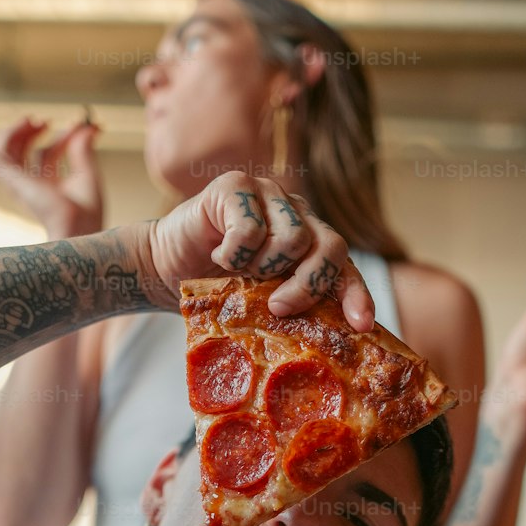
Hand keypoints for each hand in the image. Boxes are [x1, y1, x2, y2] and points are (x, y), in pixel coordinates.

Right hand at [0, 114, 104, 237]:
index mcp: (47, 186)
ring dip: (14, 131)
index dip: (60, 138)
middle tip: (45, 121)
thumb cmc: (85, 212)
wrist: (77, 227)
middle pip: (22, 150)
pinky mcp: (10, 179)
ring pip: (5, 151)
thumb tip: (90, 127)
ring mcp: (18, 183)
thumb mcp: (87, 173)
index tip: (78, 126)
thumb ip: (84, 150)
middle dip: (31, 131)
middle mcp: (30, 185)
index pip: (46, 154)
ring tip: (30, 119)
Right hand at [146, 170, 375, 330]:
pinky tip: (217, 254)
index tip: (360, 325)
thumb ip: (294, 306)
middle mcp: (296, 212)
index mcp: (310, 241)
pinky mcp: (237, 185)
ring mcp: (269, 193)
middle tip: (279, 307)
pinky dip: (232, 253)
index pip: (345, 266)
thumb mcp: (263, 302)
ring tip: (239, 272)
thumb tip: (327, 340)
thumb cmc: (216, 288)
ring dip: (262, 268)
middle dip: (308, 285)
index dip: (356, 294)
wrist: (165, 267)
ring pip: (292, 239)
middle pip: (329, 247)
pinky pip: (251, 229)